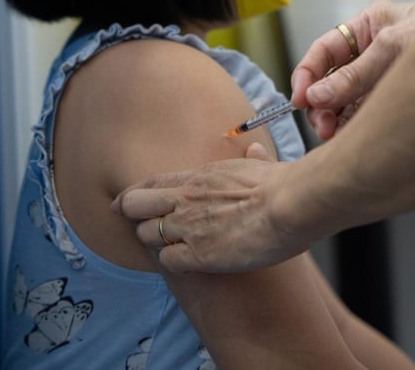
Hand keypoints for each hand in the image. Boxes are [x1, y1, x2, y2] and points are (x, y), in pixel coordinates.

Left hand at [111, 143, 308, 272]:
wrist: (291, 204)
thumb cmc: (283, 184)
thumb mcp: (263, 165)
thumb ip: (254, 160)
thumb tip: (255, 150)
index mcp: (199, 176)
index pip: (151, 182)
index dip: (132, 194)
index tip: (123, 202)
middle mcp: (186, 199)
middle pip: (135, 206)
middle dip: (135, 217)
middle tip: (145, 227)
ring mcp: (189, 226)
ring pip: (147, 235)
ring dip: (156, 242)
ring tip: (173, 247)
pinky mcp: (199, 254)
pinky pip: (167, 261)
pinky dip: (173, 263)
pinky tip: (188, 264)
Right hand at [290, 0, 414, 138]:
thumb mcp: (394, 47)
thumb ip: (357, 74)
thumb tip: (319, 96)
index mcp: (369, 27)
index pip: (326, 50)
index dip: (307, 74)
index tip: (299, 98)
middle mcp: (372, 53)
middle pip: (331, 81)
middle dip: (321, 104)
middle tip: (322, 125)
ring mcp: (383, 80)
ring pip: (344, 103)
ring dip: (335, 120)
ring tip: (334, 134)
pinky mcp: (395, 102)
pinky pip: (364, 117)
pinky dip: (353, 129)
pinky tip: (351, 138)